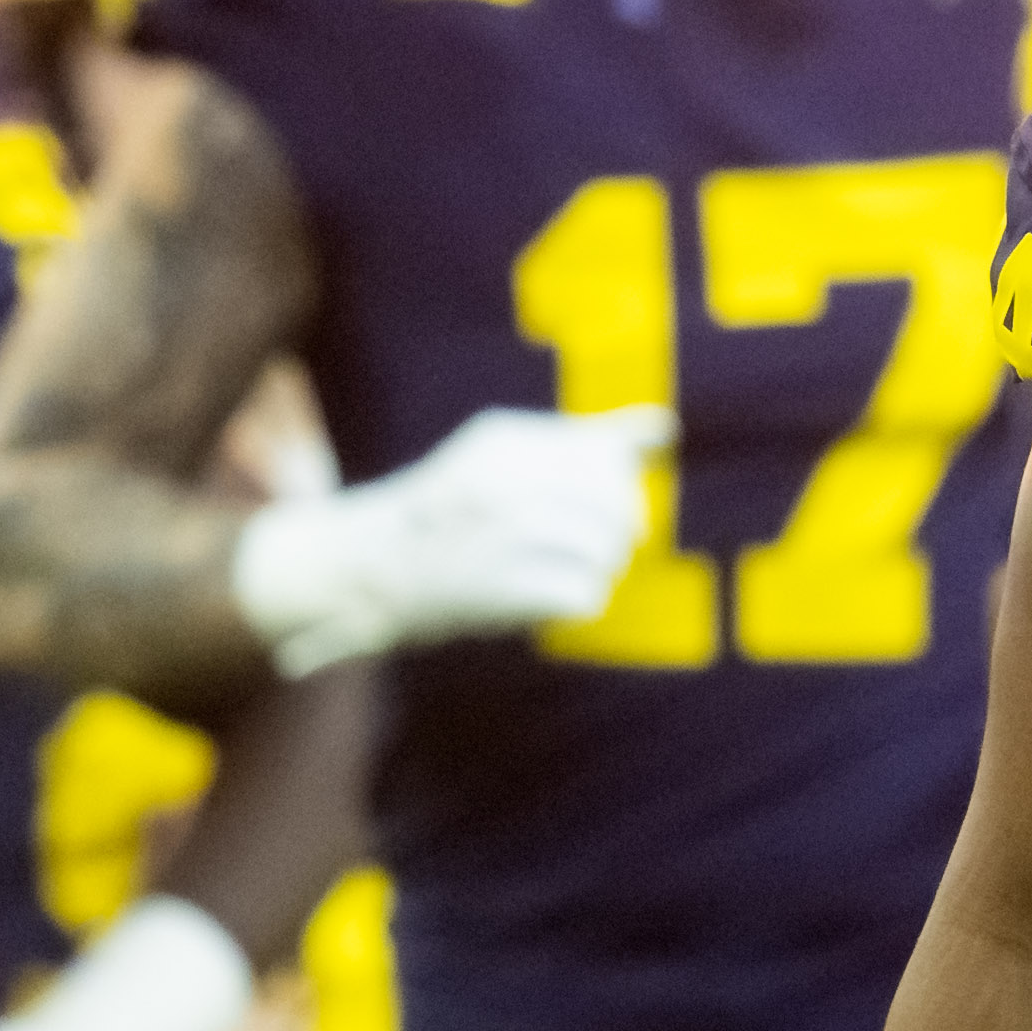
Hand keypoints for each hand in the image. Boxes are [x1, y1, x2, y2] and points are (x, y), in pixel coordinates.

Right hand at [228, 403, 669, 674]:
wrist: (366, 569)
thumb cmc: (450, 513)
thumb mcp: (503, 459)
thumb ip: (584, 442)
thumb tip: (665, 427)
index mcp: (507, 440)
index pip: (606, 459)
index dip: (612, 492)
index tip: (586, 506)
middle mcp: (506, 479)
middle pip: (617, 506)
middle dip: (613, 534)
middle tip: (581, 548)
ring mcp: (502, 534)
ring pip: (607, 552)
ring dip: (594, 571)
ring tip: (557, 572)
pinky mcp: (501, 588)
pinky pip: (586, 596)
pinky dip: (574, 602)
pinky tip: (542, 597)